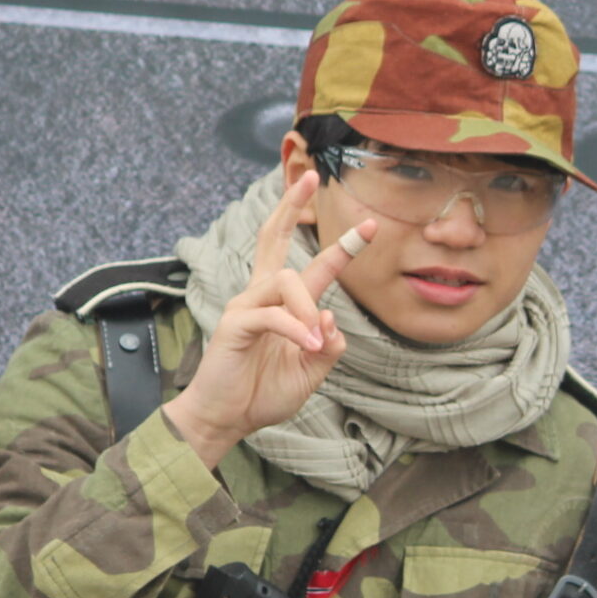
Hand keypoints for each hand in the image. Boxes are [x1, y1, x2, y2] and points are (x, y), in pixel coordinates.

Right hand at [166, 171, 376, 466]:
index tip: (370, 225)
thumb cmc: (262, 394)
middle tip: (311, 178)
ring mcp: (245, 306)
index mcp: (281, 305)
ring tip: (315, 345)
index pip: (310, 265)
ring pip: (286, 281)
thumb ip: (328, 346)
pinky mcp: (234, 324)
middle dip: (291, 206)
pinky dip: (295, 328)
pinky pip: (272, 315)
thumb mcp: (311, 372)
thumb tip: (332, 318)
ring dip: (308, 309)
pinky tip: (307, 346)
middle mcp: (261, 296)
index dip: (340, 246)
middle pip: (272, 238)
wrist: (226, 419)